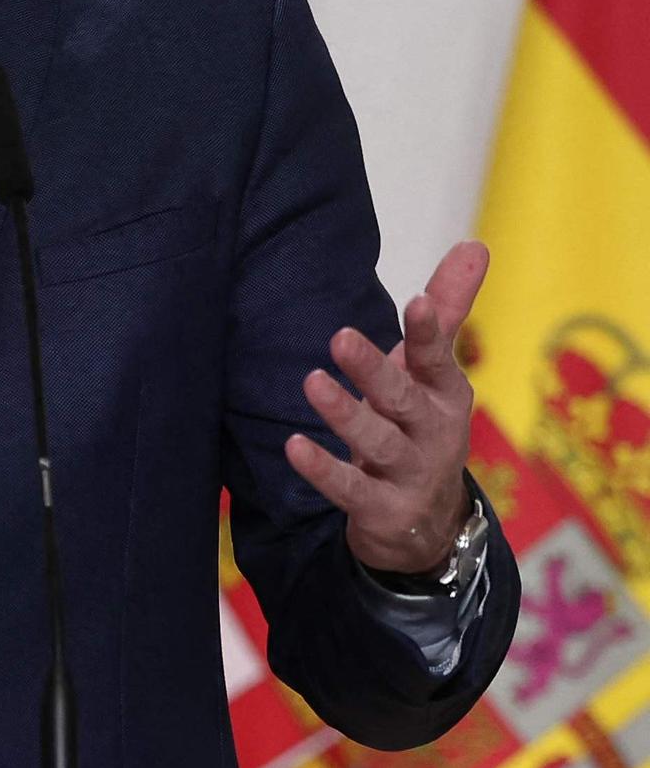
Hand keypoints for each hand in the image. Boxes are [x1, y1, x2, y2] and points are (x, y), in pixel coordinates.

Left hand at [286, 240, 488, 575]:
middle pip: (402, 397)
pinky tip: (293, 447)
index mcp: (445, 393)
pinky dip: (322, 469)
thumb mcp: (434, 372)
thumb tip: (475, 244)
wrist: (430, 523)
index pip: (437, 358)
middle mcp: (432, 432)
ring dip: (344, 414)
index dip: (429, 332)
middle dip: (374, 369)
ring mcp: (410, 473)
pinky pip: (349, 488)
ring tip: (311, 382)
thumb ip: (446, 312)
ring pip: (376, 441)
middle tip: (340, 336)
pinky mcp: (382, 509)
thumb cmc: (421, 426)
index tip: (416, 301)